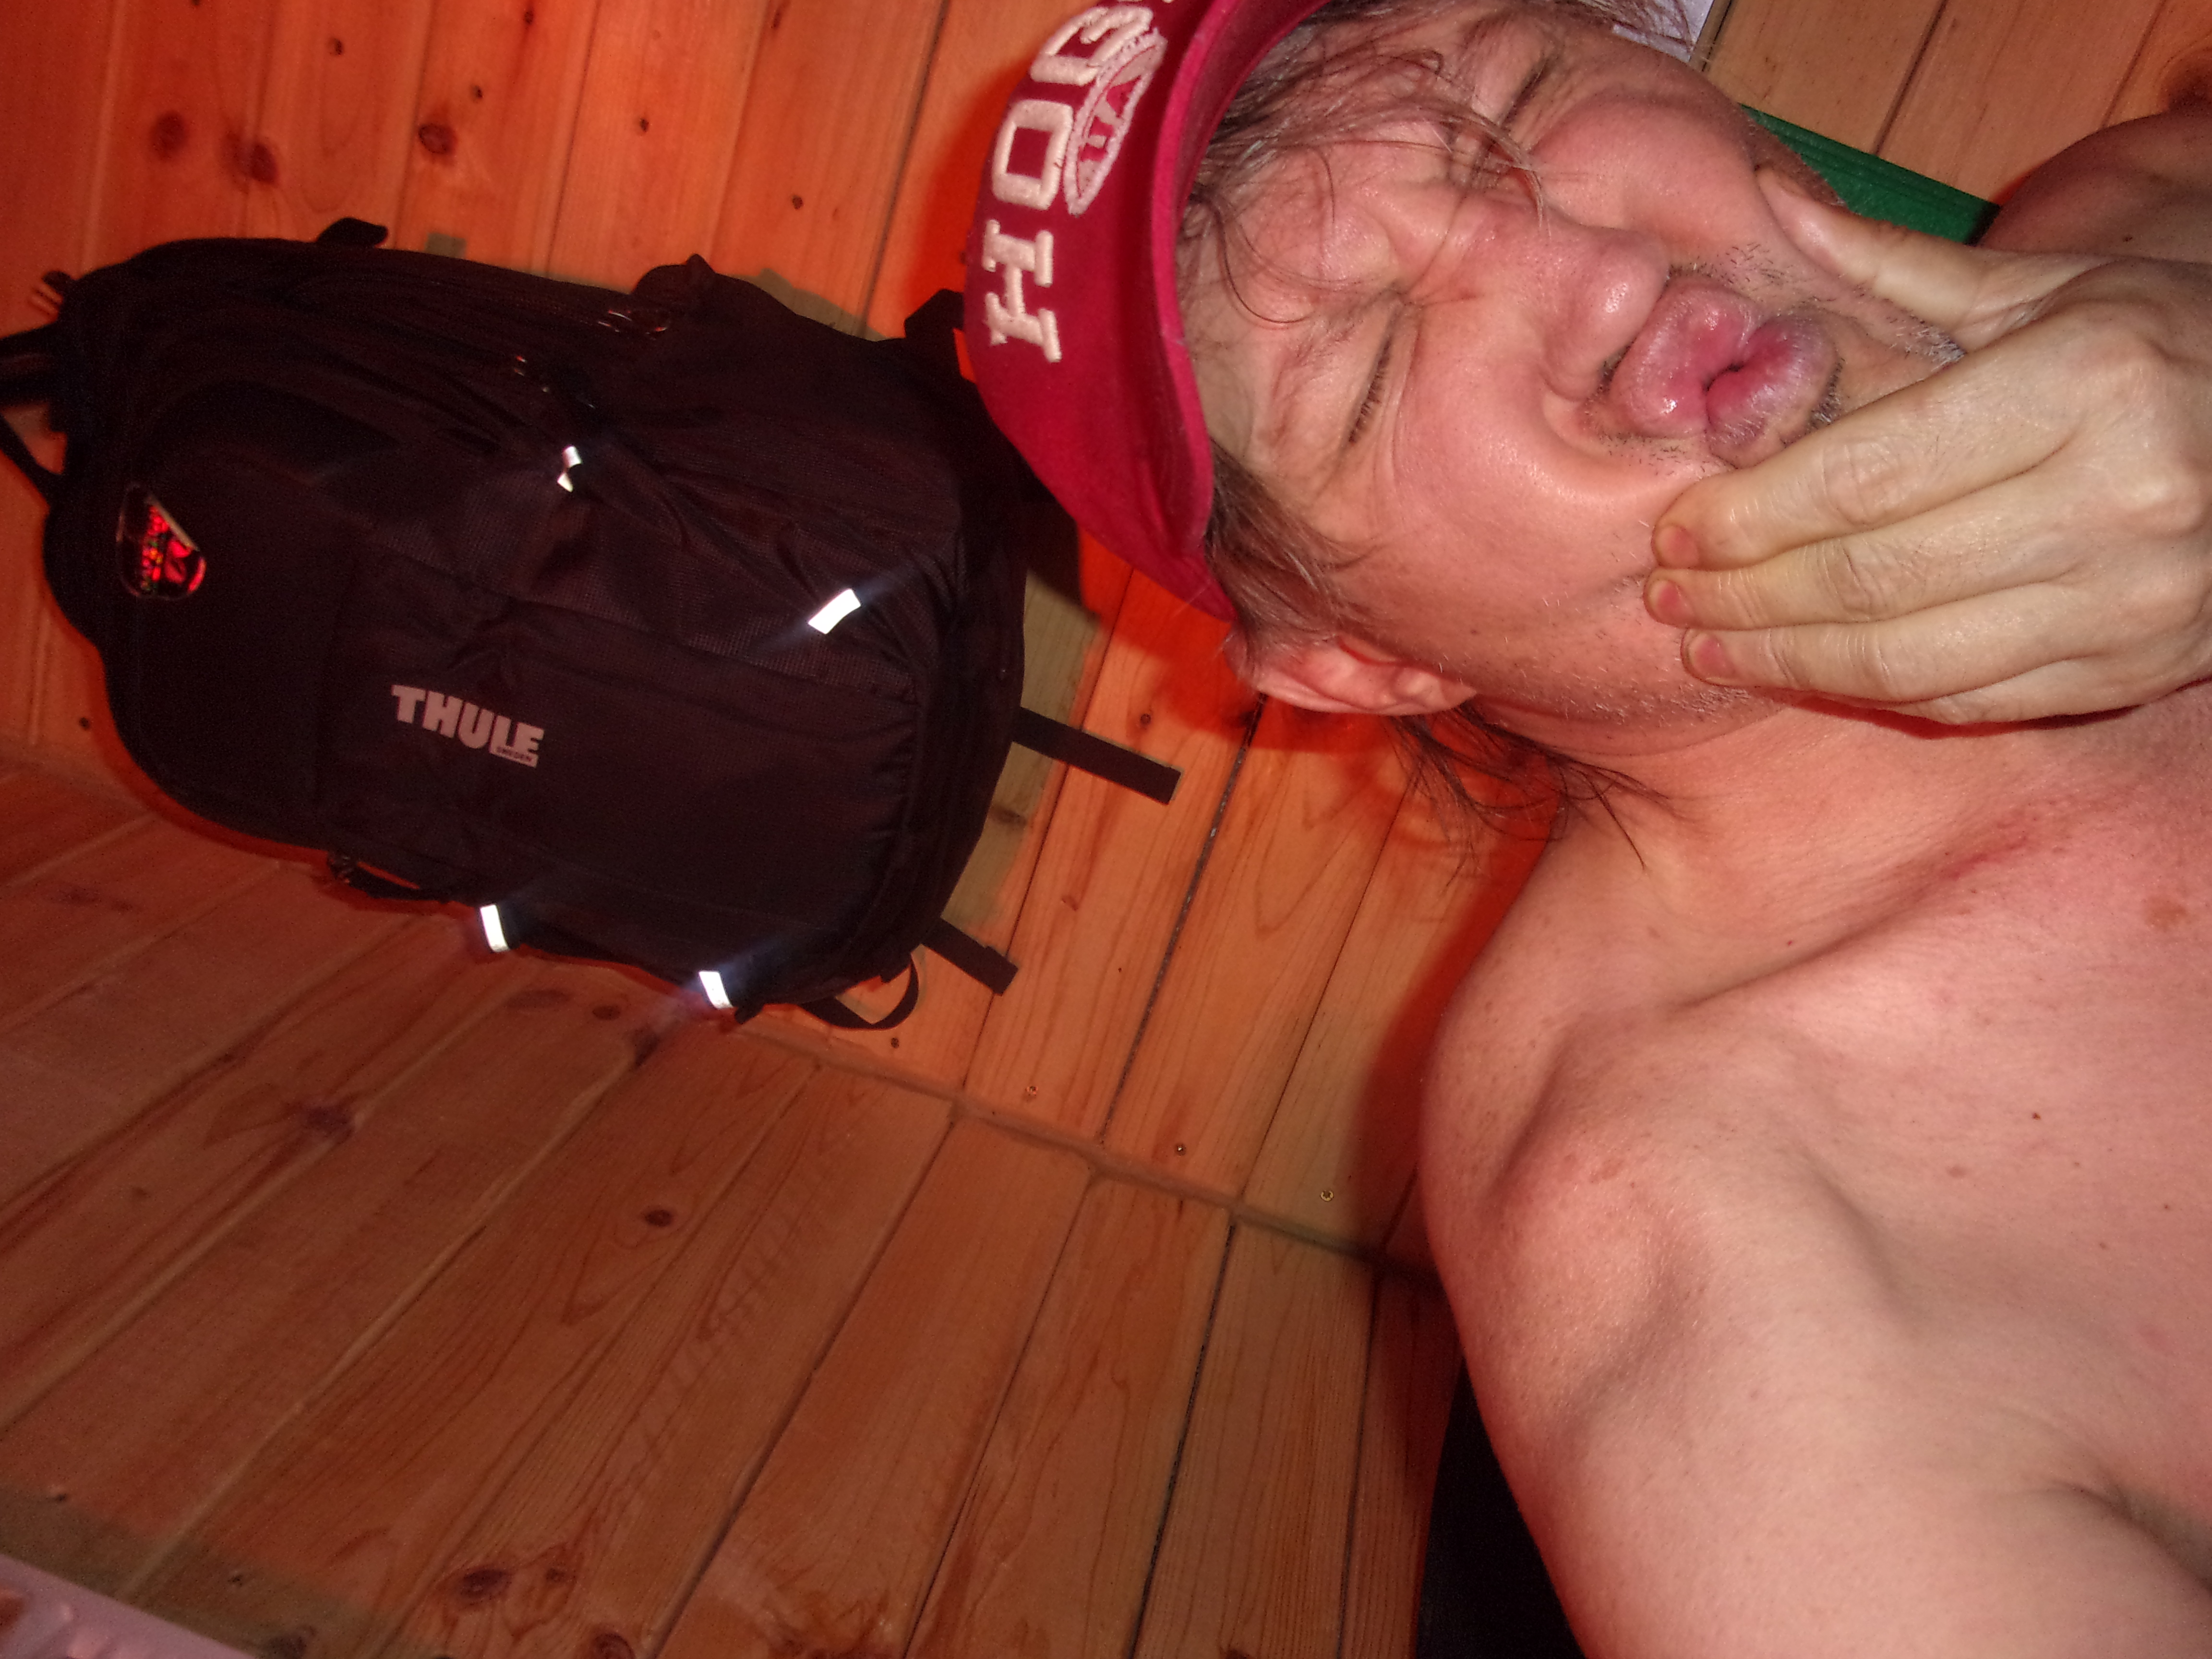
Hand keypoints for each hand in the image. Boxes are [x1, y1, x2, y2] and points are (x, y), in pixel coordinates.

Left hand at [1645, 172, 2211, 722]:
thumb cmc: (2163, 345)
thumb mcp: (2051, 288)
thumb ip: (1901, 265)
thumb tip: (1771, 208)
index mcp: (2085, 384)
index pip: (1867, 475)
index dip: (1754, 514)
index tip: (1676, 528)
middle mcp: (2115, 500)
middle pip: (1873, 575)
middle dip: (1748, 593)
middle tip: (1667, 594)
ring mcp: (2128, 602)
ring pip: (1909, 657)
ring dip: (1788, 658)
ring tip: (1707, 644)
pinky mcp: (2129, 670)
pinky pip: (1968, 697)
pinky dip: (1871, 689)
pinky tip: (1802, 670)